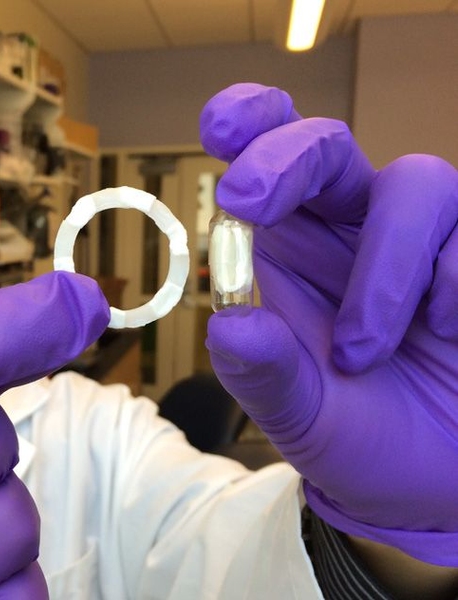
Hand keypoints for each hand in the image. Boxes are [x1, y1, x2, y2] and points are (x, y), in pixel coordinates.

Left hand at [200, 83, 457, 566]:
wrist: (431, 483)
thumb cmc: (354, 434)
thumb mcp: (297, 415)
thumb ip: (263, 371)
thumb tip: (229, 324)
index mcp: (291, 248)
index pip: (267, 159)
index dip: (249, 123)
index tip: (218, 129)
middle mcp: (353, 229)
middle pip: (328, 144)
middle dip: (287, 157)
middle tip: (247, 200)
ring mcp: (425, 240)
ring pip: (416, 184)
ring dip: (382, 269)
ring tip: (363, 352)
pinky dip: (451, 284)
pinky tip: (446, 334)